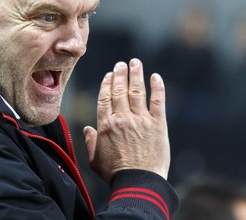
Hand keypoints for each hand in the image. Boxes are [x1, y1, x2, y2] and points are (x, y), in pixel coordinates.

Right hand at [83, 58, 169, 182]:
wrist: (138, 183)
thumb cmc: (115, 174)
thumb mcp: (94, 160)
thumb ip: (90, 142)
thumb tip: (87, 129)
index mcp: (106, 125)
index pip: (105, 97)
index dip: (107, 83)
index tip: (109, 74)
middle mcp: (122, 119)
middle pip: (120, 90)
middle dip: (120, 74)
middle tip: (121, 64)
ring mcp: (141, 120)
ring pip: (137, 91)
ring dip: (136, 75)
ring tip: (135, 63)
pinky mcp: (157, 125)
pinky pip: (158, 101)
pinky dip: (157, 87)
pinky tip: (156, 77)